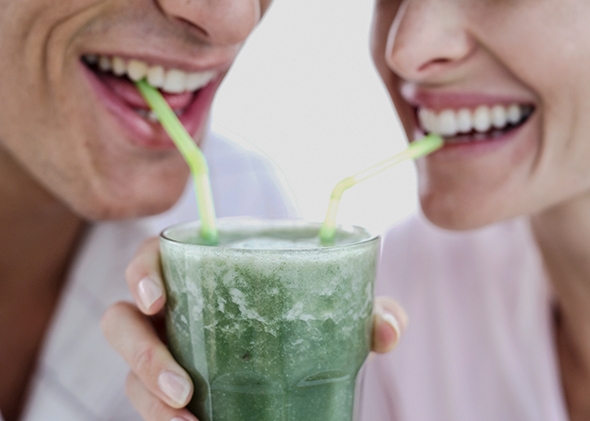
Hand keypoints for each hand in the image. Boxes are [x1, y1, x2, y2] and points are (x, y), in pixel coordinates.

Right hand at [102, 237, 407, 420]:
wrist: (300, 355)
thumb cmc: (307, 309)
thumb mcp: (335, 305)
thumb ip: (366, 309)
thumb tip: (388, 331)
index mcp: (204, 273)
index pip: (151, 259)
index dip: (141, 273)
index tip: (155, 300)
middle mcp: (174, 312)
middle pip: (121, 322)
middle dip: (142, 356)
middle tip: (182, 390)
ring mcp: (167, 351)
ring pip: (130, 374)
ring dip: (150, 405)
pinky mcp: (171, 390)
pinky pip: (151, 407)